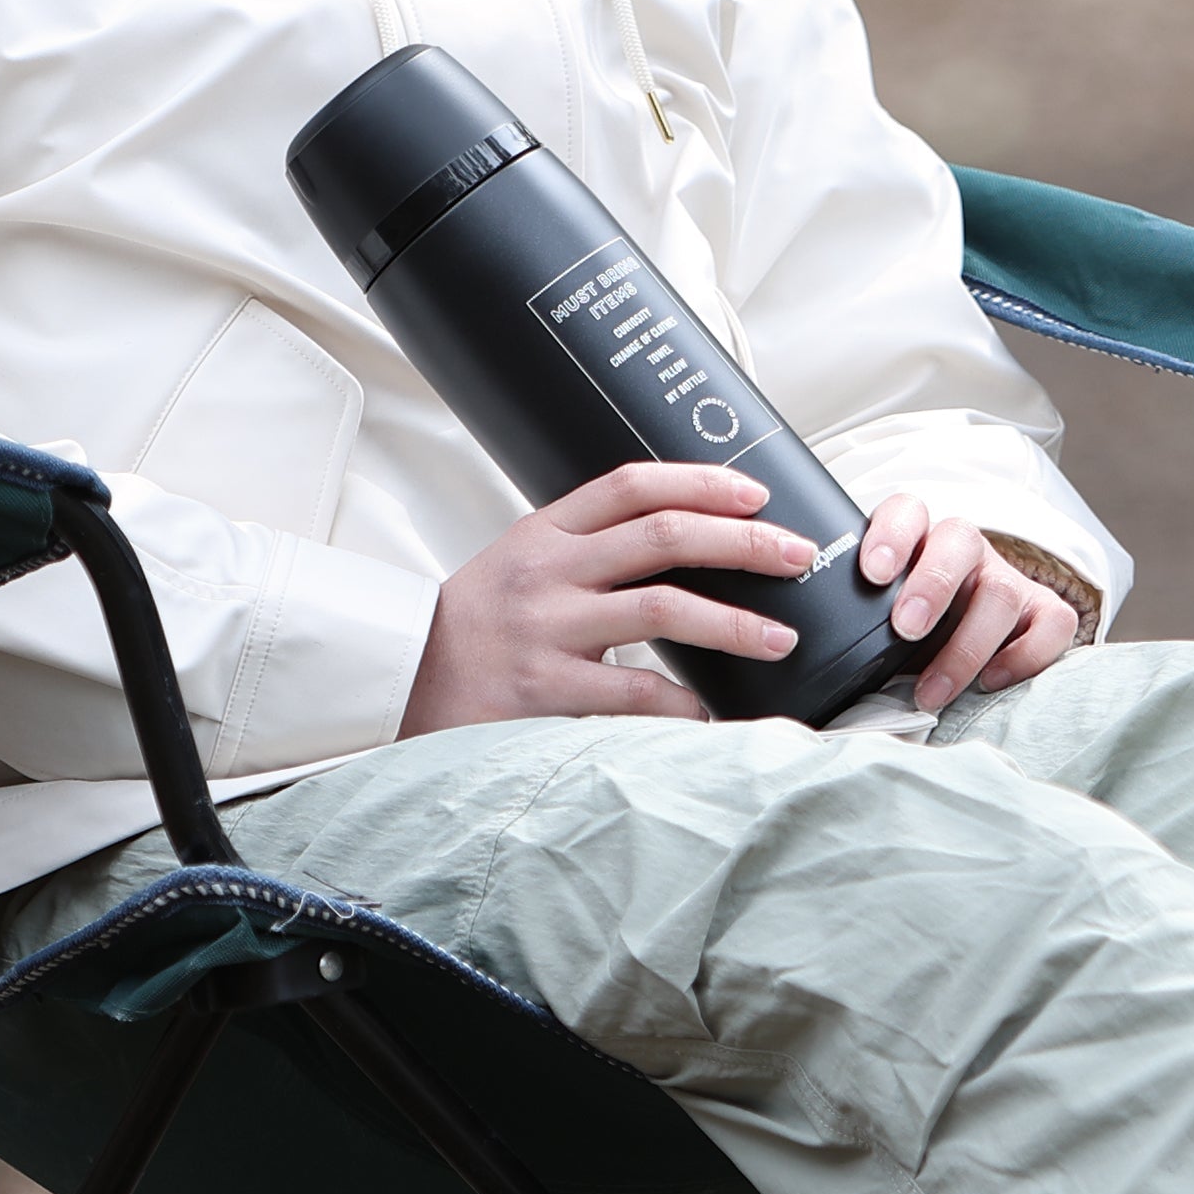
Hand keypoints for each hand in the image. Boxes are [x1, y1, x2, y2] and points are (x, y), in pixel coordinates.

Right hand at [401, 463, 819, 734]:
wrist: (399, 686)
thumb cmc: (470, 632)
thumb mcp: (519, 566)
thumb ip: (586, 550)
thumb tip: (681, 541)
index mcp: (545, 535)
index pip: (631, 486)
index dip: (701, 482)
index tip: (756, 495)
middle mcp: (548, 573)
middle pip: (663, 536)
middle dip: (743, 543)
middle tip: (795, 556)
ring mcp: (546, 630)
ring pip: (662, 608)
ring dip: (734, 623)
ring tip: (780, 638)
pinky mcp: (544, 690)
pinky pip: (633, 693)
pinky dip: (681, 703)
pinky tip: (708, 711)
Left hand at [855, 497, 1081, 715]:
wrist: (954, 646)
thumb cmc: (903, 633)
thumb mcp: (873, 620)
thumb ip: (852, 627)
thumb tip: (802, 664)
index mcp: (917, 539)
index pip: (908, 511)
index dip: (892, 536)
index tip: (872, 574)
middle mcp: (964, 552)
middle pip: (961, 540)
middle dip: (933, 585)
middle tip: (905, 630)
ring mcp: (1006, 579)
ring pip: (1003, 590)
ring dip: (967, 644)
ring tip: (932, 690)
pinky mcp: (1042, 612)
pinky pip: (1054, 622)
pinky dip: (1025, 656)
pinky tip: (990, 682)